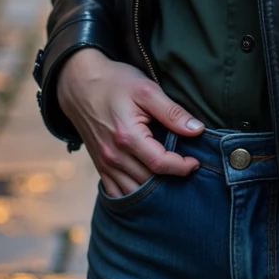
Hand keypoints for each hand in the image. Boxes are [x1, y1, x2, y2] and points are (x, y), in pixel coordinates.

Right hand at [56, 48, 203, 196]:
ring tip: (170, 178)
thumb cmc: (115, 83)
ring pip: (134, 192)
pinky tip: (147, 188)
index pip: (161, 164)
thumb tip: (198, 130)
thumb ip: (172, 112)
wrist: (80, 84)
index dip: (182, 166)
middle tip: (185, 168)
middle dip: (171, 179)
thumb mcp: (147, 90)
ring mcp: (104, 164)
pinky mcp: (99, 166)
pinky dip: (133, 195)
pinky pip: (116, 193)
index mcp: (127, 136)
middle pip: (148, 181)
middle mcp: (113, 155)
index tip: (195, 161)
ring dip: (154, 191)